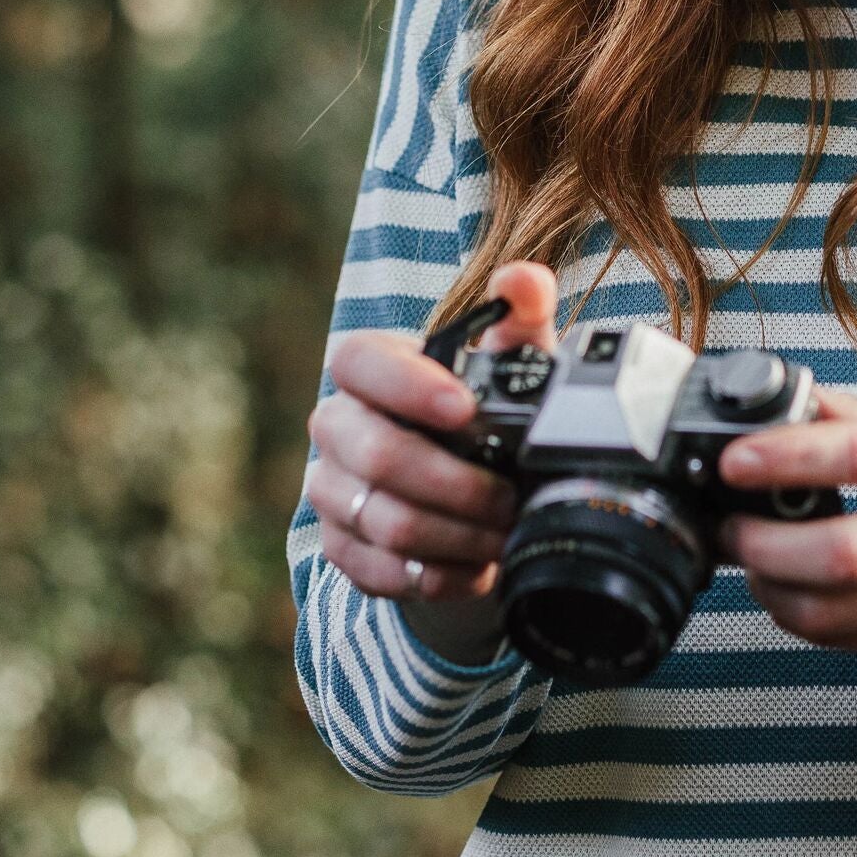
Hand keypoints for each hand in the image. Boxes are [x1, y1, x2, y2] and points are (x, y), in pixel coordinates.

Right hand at [307, 262, 556, 605]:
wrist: (465, 494)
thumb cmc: (486, 414)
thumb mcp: (512, 364)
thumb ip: (522, 316)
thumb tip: (526, 282)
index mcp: (370, 370)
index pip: (358, 362)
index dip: (406, 385)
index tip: (466, 410)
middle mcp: (337, 426)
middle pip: (378, 456)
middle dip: (457, 484)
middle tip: (510, 498)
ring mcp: (331, 489)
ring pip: (385, 520)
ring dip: (457, 535)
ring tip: (505, 535)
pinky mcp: (340, 547)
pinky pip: (380, 569)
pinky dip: (438, 574)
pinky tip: (476, 568)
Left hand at [715, 386, 856, 652]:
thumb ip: (849, 409)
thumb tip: (773, 402)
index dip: (785, 461)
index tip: (733, 462)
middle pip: (844, 554)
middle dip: (766, 545)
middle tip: (733, 526)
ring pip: (838, 610)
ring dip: (774, 589)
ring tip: (752, 562)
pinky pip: (850, 637)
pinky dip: (801, 618)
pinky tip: (786, 589)